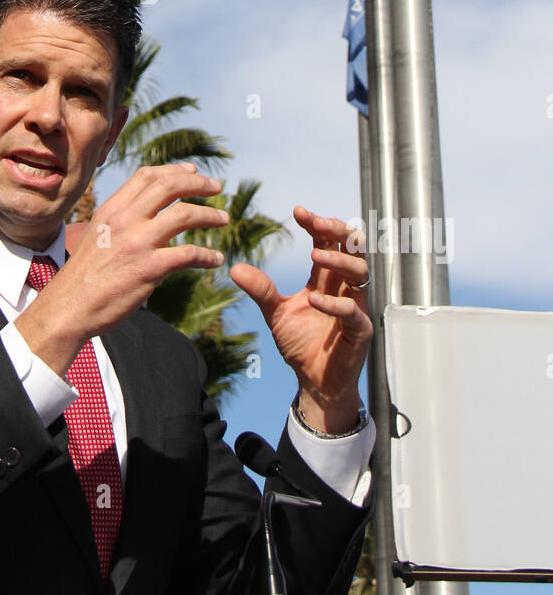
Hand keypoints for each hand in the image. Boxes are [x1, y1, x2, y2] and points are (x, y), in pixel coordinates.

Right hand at [15, 163, 228, 376]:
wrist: (69, 307)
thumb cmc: (84, 276)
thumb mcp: (97, 234)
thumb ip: (120, 219)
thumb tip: (144, 210)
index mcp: (111, 209)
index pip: (147, 176)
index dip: (174, 170)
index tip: (193, 171)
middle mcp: (124, 220)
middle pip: (169, 186)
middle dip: (198, 183)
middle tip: (217, 188)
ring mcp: (137, 243)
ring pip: (184, 215)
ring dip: (210, 215)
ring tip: (224, 219)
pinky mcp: (149, 268)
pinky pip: (188, 254)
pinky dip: (207, 255)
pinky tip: (215, 259)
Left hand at [230, 206, 372, 431]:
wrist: (314, 382)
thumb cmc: (300, 344)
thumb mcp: (275, 313)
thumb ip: (261, 290)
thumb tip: (235, 268)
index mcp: (325, 278)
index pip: (327, 242)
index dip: (316, 224)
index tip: (298, 211)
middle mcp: (343, 287)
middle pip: (352, 247)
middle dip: (337, 231)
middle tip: (317, 222)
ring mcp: (355, 306)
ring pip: (360, 273)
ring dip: (338, 261)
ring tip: (314, 256)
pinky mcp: (360, 330)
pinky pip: (353, 310)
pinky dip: (334, 303)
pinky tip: (313, 299)